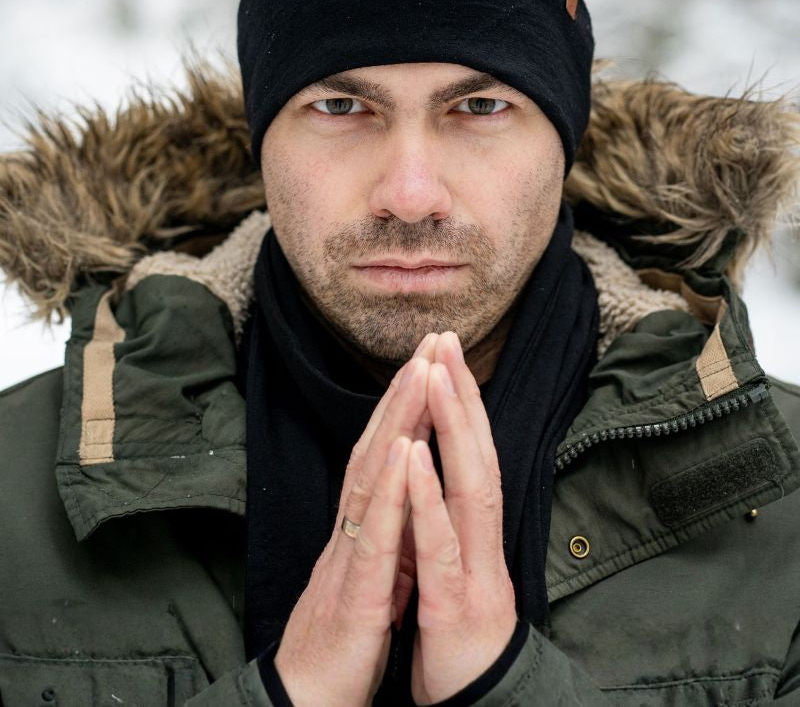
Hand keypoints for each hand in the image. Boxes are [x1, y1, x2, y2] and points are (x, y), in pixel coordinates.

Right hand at [274, 336, 435, 706]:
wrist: (308, 702)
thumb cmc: (343, 642)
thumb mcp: (374, 576)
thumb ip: (388, 533)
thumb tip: (408, 498)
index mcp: (363, 527)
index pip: (385, 454)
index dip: (406, 406)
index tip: (429, 361)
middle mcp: (352, 528)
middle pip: (377, 447)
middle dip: (406, 391)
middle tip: (428, 340)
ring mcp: (350, 555)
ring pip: (372, 475)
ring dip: (397, 420)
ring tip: (419, 372)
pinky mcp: (354, 592)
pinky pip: (372, 534)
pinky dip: (387, 488)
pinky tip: (400, 451)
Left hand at [409, 332, 517, 704]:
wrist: (476, 706)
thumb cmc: (457, 643)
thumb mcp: (449, 574)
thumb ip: (446, 524)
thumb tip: (438, 476)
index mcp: (472, 536)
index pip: (470, 457)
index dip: (460, 404)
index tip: (444, 353)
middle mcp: (480, 545)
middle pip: (477, 457)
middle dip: (460, 395)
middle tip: (446, 338)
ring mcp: (472, 573)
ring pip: (468, 489)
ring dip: (451, 428)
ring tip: (435, 374)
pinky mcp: (453, 608)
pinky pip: (438, 547)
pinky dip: (427, 499)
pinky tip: (414, 458)